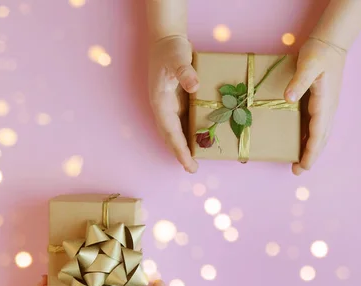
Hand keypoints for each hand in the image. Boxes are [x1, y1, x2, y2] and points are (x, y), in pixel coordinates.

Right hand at [148, 35, 199, 172]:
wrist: (166, 41)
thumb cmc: (170, 50)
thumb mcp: (177, 59)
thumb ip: (185, 72)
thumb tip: (194, 86)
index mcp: (161, 103)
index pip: (171, 133)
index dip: (180, 150)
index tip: (188, 164)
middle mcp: (164, 109)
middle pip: (171, 137)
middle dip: (181, 154)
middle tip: (193, 169)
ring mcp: (170, 107)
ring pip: (176, 132)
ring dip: (184, 147)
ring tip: (195, 162)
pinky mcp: (177, 103)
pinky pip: (183, 123)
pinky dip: (189, 135)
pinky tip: (199, 141)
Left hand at [284, 37, 346, 175]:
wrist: (331, 42)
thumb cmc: (319, 52)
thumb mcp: (309, 64)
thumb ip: (299, 81)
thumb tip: (288, 98)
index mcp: (325, 104)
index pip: (318, 134)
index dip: (311, 152)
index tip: (303, 166)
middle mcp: (328, 109)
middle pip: (321, 139)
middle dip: (310, 156)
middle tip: (297, 171)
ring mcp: (326, 107)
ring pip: (320, 134)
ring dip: (311, 149)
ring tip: (298, 163)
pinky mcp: (322, 103)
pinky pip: (316, 125)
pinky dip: (310, 137)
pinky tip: (301, 142)